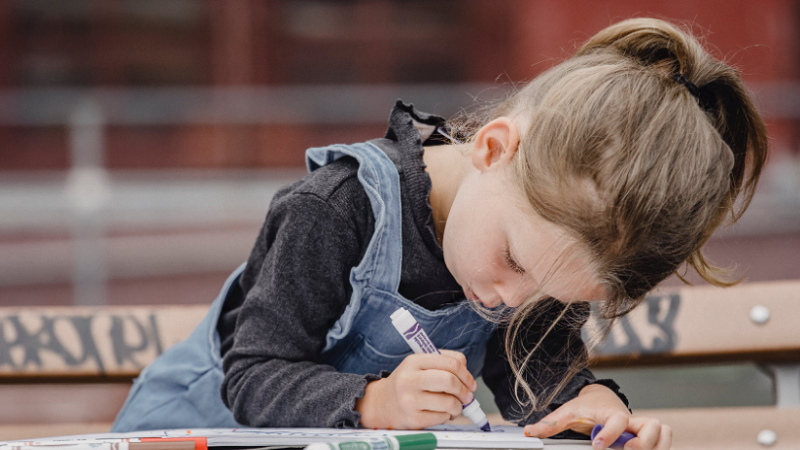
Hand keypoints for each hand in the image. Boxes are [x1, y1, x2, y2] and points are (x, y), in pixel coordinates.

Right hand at [356, 349, 476, 428]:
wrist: (381, 404)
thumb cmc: (407, 383)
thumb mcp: (418, 366)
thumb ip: (442, 363)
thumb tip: (467, 376)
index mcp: (414, 361)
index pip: (450, 363)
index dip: (466, 374)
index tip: (470, 383)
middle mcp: (410, 379)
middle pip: (450, 381)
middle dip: (464, 391)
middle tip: (467, 396)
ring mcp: (410, 400)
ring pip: (449, 402)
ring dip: (458, 406)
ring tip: (454, 406)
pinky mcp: (413, 419)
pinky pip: (442, 417)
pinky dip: (447, 416)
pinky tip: (441, 413)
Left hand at [522, 384, 671, 449]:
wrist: (600, 399)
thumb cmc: (585, 408)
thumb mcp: (567, 413)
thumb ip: (550, 424)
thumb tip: (529, 431)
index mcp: (609, 412)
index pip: (616, 420)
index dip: (610, 434)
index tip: (597, 445)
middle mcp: (629, 418)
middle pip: (649, 427)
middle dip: (640, 443)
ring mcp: (640, 426)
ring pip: (663, 432)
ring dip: (655, 445)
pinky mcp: (647, 434)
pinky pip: (666, 439)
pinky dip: (663, 447)